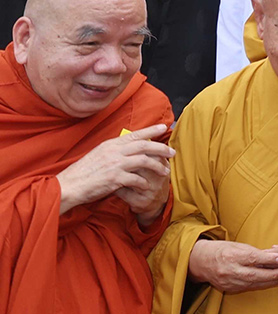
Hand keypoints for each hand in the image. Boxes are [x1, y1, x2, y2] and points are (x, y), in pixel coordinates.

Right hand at [56, 125, 172, 216]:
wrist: (69, 185)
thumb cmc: (83, 172)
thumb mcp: (97, 154)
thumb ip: (113, 150)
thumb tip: (127, 148)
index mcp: (110, 144)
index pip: (135, 134)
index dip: (151, 130)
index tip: (163, 126)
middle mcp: (114, 151)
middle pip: (145, 146)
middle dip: (161, 148)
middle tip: (172, 152)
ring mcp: (115, 164)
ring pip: (144, 161)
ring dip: (158, 167)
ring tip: (166, 172)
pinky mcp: (115, 178)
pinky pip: (137, 179)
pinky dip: (145, 183)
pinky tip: (149, 186)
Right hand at [187, 239, 277, 292]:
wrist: (201, 262)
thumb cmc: (224, 250)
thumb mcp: (238, 246)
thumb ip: (254, 253)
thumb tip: (273, 257)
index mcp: (231, 255)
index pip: (252, 257)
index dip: (268, 259)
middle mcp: (229, 270)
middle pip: (253, 274)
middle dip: (272, 274)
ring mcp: (228, 281)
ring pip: (252, 283)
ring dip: (270, 281)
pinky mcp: (228, 288)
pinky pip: (247, 287)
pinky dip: (261, 285)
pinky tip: (272, 282)